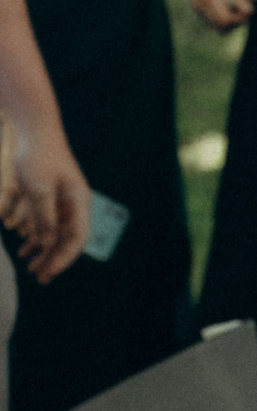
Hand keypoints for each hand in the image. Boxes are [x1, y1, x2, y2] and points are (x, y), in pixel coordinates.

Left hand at [0, 128, 90, 281]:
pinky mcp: (49, 197)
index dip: (62, 259)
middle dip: (54, 260)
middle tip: (38, 278)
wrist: (35, 132)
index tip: (47, 275)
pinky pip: (46, 224)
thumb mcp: (38, 188)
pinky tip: (24, 249)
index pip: (76, 238)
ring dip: (45, 251)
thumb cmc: (39, 157)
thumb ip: (44, 217)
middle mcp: (74, 204)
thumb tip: (46, 244)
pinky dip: (36, 238)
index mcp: (78, 202)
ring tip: (29, 267)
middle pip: (68, 239)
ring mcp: (62, 201)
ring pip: (56, 233)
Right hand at [192, 0, 254, 29]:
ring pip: (218, 25)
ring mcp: (198, 6)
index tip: (252, 10)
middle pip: (221, 26)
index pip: (224, 20)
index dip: (240, 20)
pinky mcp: (200, 6)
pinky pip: (216, 19)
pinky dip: (228, 15)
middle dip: (238, 21)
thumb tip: (249, 13)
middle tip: (250, 6)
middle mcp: (199, 2)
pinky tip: (236, 3)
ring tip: (244, 2)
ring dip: (234, 19)